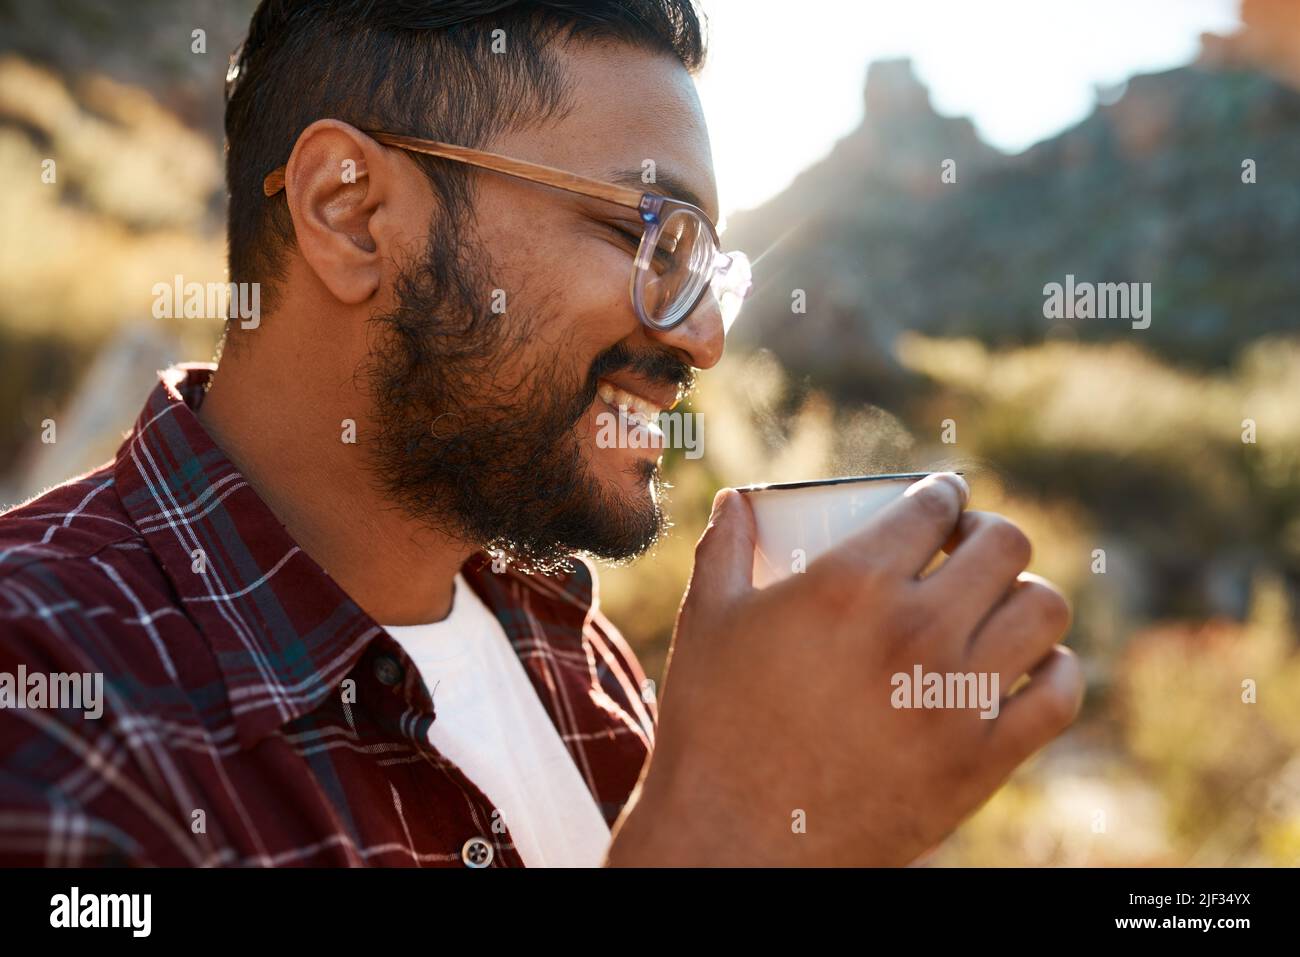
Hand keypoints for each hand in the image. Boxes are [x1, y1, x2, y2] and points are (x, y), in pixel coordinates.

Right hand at [607, 473, 1082, 865]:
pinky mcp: (981, 761)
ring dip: (1025, 595)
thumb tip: (738, 501)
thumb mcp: (707, 621)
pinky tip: (1028, 666)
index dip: (945, 492)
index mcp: (849, 583)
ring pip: (1045, 610)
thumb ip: (723, 547)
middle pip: (1005, 546)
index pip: (934, 505)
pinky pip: (1059, 694)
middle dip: (989, 533)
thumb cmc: (713, 726)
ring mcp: (956, 698)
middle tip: (966, 549)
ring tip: (996, 606)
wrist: (737, 841)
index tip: (942, 502)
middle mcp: (915, 631)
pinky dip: (1054, 670)